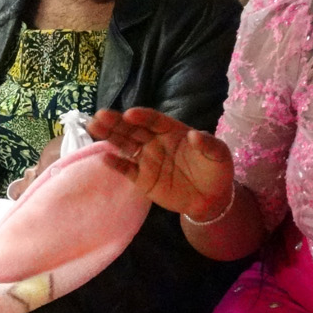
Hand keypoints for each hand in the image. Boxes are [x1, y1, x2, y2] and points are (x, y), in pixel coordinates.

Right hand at [87, 107, 234, 220]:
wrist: (212, 198)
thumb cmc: (215, 170)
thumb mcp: (219, 154)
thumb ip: (208, 144)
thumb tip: (194, 134)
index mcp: (172, 131)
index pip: (154, 120)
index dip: (142, 116)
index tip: (130, 114)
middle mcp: (155, 141)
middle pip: (133, 129)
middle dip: (116, 122)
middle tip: (99, 115)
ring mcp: (147, 159)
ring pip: (125, 144)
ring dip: (109, 136)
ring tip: (93, 126)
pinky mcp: (143, 178)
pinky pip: (127, 169)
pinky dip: (116, 164)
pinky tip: (104, 156)